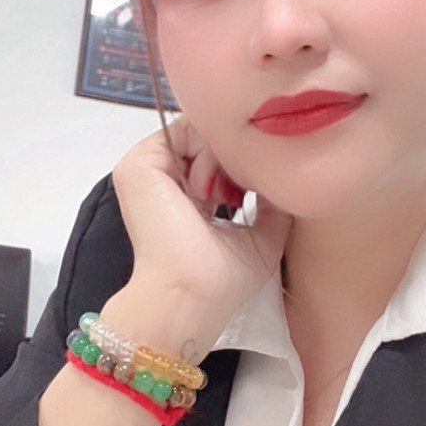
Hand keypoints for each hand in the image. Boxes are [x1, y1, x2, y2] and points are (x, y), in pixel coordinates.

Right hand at [111, 117, 291, 337]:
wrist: (191, 295)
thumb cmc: (222, 280)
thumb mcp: (262, 236)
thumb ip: (272, 205)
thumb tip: (284, 178)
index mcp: (186, 195)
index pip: (218, 154)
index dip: (244, 162)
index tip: (255, 191)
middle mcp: (166, 178)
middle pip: (211, 137)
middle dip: (235, 158)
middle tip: (241, 196)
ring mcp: (150, 169)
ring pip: (201, 130)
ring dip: (223, 157)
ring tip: (224, 198)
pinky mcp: (140, 163)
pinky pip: (184, 130)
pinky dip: (208, 153)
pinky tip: (212, 191)